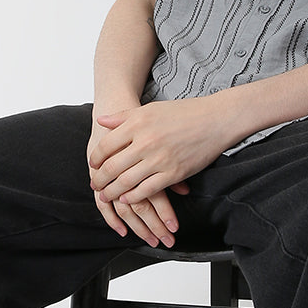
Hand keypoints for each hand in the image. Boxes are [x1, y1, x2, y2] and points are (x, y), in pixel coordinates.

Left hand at [88, 109, 187, 247]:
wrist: (215, 120)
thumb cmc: (183, 113)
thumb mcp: (150, 109)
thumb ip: (123, 116)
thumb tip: (101, 121)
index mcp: (137, 124)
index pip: (106, 146)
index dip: (96, 159)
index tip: (93, 165)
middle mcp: (145, 142)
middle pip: (113, 167)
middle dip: (100, 180)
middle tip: (95, 185)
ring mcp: (159, 159)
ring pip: (127, 182)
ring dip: (113, 192)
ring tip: (106, 196)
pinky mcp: (173, 173)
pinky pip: (147, 190)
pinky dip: (133, 197)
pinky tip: (127, 198)